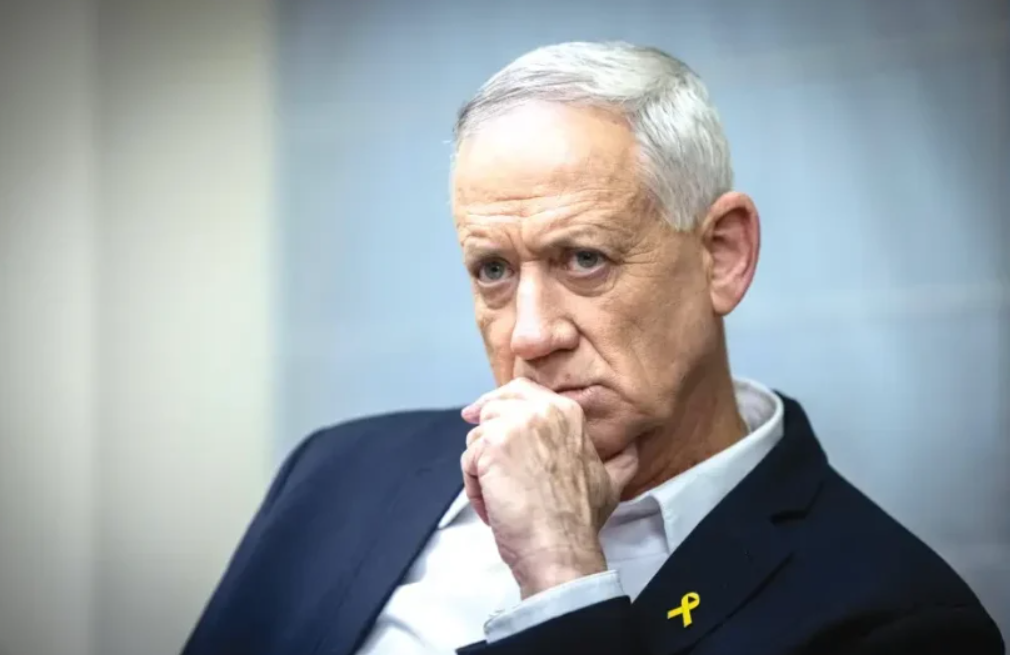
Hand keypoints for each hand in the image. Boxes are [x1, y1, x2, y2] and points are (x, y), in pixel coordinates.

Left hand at [460, 378, 638, 597]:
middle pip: (494, 406)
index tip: (483, 416)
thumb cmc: (580, 520)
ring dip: (480, 468)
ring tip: (499, 497)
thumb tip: (633, 448)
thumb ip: (620, 459)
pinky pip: (468, 460)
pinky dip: (474, 486)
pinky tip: (492, 507)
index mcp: (567, 411)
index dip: (500, 403)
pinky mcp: (492, 446)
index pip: (521, 390)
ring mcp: (515, 425)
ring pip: (477, 436)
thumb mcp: (611, 481)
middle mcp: (541, 410)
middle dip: (484, 429)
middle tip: (478, 452)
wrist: (560, 546)